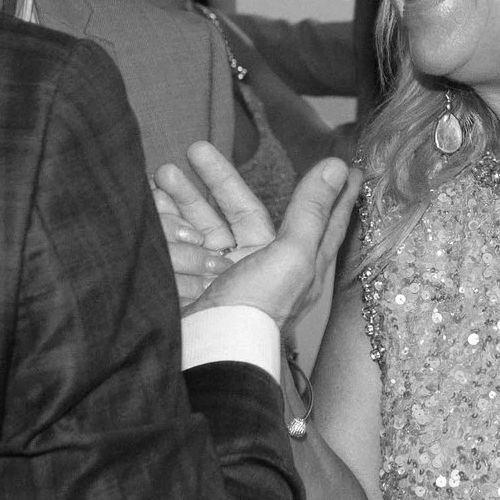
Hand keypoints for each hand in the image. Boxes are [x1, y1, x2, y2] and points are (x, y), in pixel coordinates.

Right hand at [156, 142, 358, 329]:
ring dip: (181, 198)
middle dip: (213, 179)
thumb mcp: (294, 254)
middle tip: (193, 148)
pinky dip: (167, 225)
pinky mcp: (193, 282)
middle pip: (238, 210)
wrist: (210, 351)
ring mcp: (224, 273)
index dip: (330, 192)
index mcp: (294, 259)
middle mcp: (260, 263)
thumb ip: (312, 210)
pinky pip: (180, 244)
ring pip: (203, 224)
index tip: (348, 167)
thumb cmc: (260, 306)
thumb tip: (338, 167)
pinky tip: (151, 205)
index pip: (314, 215)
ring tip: (160, 173)